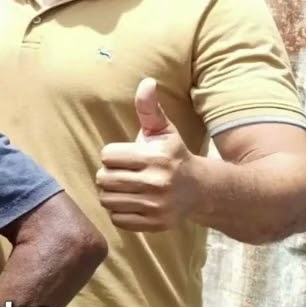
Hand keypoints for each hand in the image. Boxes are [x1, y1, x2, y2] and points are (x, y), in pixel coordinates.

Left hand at [96, 77, 195, 231]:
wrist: (201, 190)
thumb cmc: (174, 155)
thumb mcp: (163, 130)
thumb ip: (149, 108)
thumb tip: (146, 82)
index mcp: (155, 157)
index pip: (107, 155)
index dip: (113, 154)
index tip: (126, 156)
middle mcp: (157, 182)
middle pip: (104, 178)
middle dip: (109, 174)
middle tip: (123, 173)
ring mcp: (156, 205)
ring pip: (107, 199)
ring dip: (111, 193)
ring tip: (125, 187)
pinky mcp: (154, 224)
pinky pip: (117, 218)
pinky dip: (119, 211)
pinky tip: (132, 201)